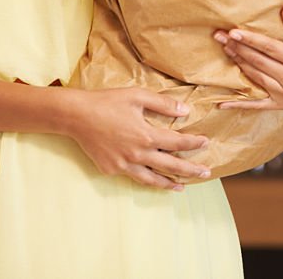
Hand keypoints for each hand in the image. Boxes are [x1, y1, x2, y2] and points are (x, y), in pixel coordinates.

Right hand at [65, 88, 210, 190]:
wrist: (76, 115)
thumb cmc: (107, 102)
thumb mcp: (137, 96)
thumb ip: (163, 104)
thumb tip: (185, 111)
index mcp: (146, 135)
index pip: (177, 143)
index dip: (193, 143)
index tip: (205, 143)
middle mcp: (137, 154)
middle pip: (171, 166)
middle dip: (190, 170)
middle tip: (205, 174)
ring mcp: (123, 165)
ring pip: (152, 179)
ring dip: (169, 183)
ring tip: (181, 187)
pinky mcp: (111, 169)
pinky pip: (132, 176)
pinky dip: (145, 178)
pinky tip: (151, 178)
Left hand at [214, 7, 282, 110]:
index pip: (268, 48)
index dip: (249, 40)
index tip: (232, 32)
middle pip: (258, 61)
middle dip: (237, 48)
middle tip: (219, 36)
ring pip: (256, 77)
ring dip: (238, 64)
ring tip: (224, 50)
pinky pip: (258, 105)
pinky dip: (239, 105)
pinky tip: (222, 103)